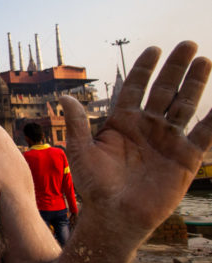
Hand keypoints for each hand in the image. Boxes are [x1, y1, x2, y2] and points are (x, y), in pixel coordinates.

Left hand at [60, 41, 211, 234]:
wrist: (116, 217)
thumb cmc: (95, 186)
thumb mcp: (82, 152)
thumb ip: (77, 125)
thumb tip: (64, 96)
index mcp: (122, 122)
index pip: (135, 88)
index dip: (144, 69)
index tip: (154, 49)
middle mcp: (146, 127)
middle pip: (164, 90)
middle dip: (175, 68)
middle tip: (188, 45)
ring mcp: (167, 140)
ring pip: (184, 105)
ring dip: (195, 84)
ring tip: (204, 61)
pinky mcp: (185, 158)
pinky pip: (204, 134)